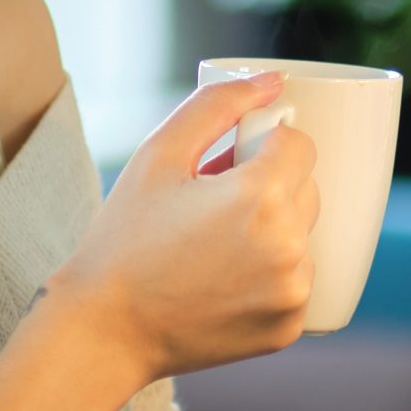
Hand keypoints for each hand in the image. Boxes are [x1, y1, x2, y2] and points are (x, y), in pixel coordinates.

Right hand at [47, 73, 320, 383]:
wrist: (105, 330)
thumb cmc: (125, 237)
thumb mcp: (158, 154)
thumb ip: (218, 105)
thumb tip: (273, 81)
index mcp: (259, 196)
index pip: (298, 144)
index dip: (261, 148)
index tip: (224, 167)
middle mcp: (288, 246)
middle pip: (305, 188)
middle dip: (267, 187)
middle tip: (210, 207)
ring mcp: (293, 292)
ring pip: (302, 235)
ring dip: (272, 231)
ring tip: (212, 247)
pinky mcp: (289, 327)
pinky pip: (296, 279)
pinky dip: (270, 275)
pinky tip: (222, 281)